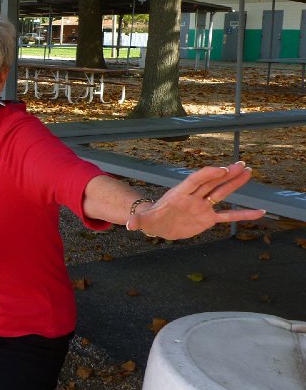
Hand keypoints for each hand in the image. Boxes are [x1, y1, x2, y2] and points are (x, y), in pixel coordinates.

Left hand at [135, 161, 264, 239]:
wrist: (157, 224)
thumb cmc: (150, 219)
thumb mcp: (144, 221)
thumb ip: (138, 221)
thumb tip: (129, 225)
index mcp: (179, 194)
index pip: (195, 181)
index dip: (206, 174)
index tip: (220, 168)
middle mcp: (193, 197)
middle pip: (211, 183)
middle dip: (225, 174)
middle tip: (241, 164)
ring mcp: (202, 206)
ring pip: (220, 193)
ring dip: (234, 184)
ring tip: (248, 172)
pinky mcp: (207, 218)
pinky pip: (227, 216)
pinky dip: (242, 214)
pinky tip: (259, 212)